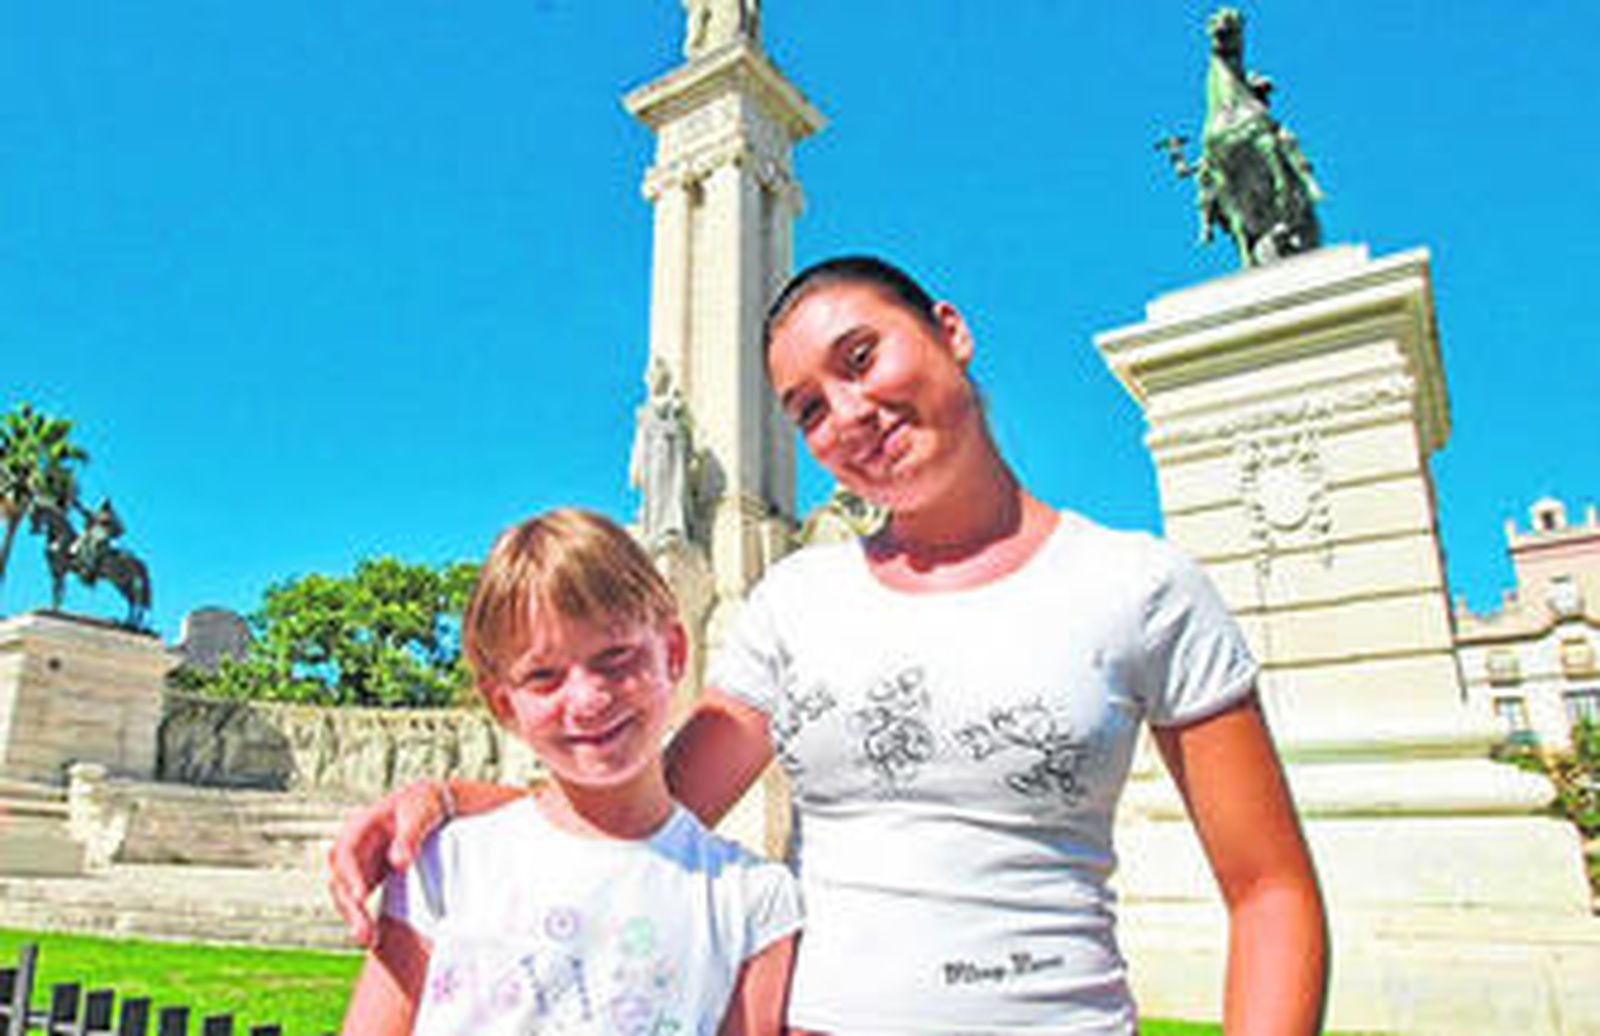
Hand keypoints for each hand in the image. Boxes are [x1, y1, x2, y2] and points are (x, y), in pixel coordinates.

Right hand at [326, 780, 450, 946]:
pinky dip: (363, 916)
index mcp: (361, 825)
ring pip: (346, 893)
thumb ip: (410, 837)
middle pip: (341, 879)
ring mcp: (360, 863)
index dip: (350, 875)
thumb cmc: (424, 804)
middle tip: (362, 932)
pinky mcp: (370, 877)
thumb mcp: (421, 812)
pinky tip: (372, 936)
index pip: (346, 852)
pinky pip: (360, 899)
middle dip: (349, 907)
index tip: (359, 897)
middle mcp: (354, 846)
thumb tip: (398, 863)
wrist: (435, 805)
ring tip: (368, 939)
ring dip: (354, 917)